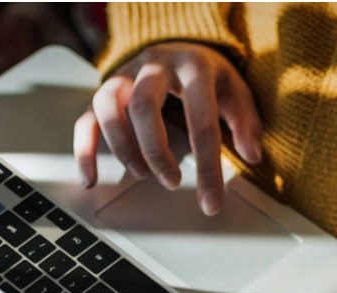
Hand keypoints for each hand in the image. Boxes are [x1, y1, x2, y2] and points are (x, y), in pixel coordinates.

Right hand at [74, 42, 262, 215]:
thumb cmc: (206, 76)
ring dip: (124, 148)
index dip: (208, 166)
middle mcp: (153, 67)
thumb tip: (252, 155)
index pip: (201, 120)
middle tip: (172, 182)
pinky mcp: (104, 92)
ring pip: (109, 107)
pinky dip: (84, 151)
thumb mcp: (235, 92)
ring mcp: (124, 77)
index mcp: (192, 67)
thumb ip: (246, 122)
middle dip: (156, 151)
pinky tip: (91, 179)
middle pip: (144, 106)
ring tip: (142, 174)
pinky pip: (86, 120)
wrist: (177, 46)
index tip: (211, 202)